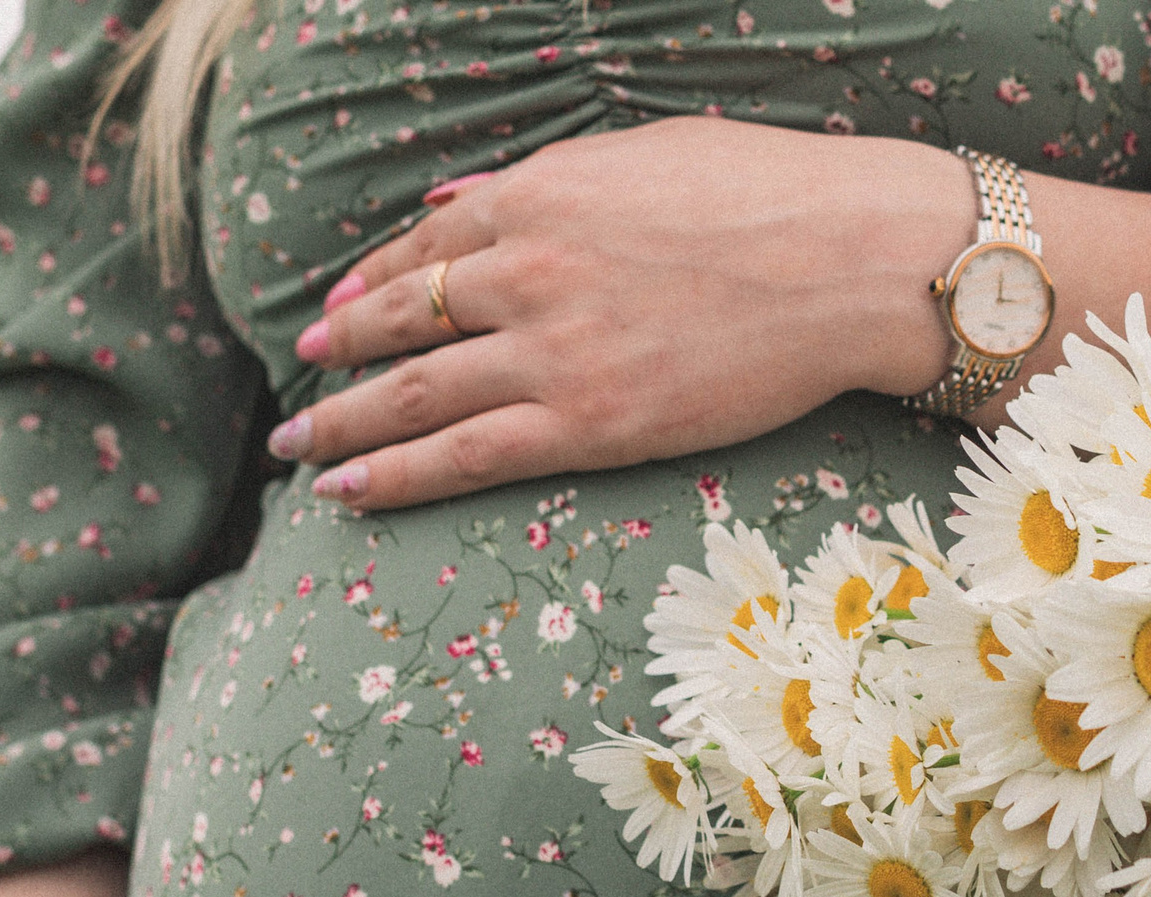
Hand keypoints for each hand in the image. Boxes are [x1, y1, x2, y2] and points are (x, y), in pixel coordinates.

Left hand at [268, 116, 973, 509]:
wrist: (851, 260)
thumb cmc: (774, 196)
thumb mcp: (644, 153)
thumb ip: (548, 180)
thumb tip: (459, 200)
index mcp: (540, 193)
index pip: (426, 243)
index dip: (373, 279)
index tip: (342, 307)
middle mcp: (525, 269)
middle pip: (400, 316)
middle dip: (338, 350)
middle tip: (303, 373)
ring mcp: (550, 350)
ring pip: (412, 392)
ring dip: (342, 421)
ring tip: (298, 444)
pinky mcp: (587, 423)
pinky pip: (463, 454)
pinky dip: (394, 473)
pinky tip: (346, 490)